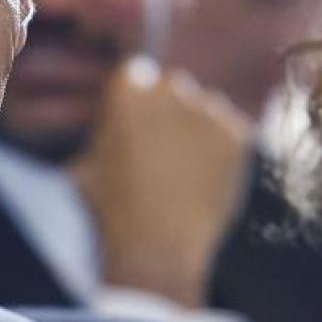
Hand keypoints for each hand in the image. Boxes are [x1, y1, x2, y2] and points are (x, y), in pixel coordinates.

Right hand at [72, 58, 253, 306]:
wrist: (158, 248)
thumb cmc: (111, 214)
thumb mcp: (83, 168)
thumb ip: (98, 138)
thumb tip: (100, 135)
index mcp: (128, 91)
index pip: (138, 72)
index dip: (138, 100)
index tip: (139, 126)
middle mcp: (170, 90)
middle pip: (174, 85)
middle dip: (170, 110)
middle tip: (164, 151)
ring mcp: (209, 112)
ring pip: (207, 107)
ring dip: (198, 128)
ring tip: (185, 172)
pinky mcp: (238, 135)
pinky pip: (232, 130)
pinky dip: (224, 149)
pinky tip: (207, 179)